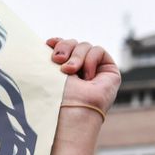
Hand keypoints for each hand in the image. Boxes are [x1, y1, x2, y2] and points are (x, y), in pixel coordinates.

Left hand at [46, 37, 121, 154]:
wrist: (70, 112)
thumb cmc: (52, 99)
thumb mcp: (45, 73)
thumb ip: (47, 56)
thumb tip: (47, 42)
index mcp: (60, 75)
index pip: (61, 49)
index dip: (57, 42)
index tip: (48, 44)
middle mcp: (77, 73)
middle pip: (72, 44)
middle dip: (64, 47)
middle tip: (56, 61)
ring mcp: (93, 72)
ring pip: (84, 46)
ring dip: (75, 56)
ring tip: (69, 72)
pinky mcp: (108, 72)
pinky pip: (98, 51)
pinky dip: (90, 60)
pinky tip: (87, 77)